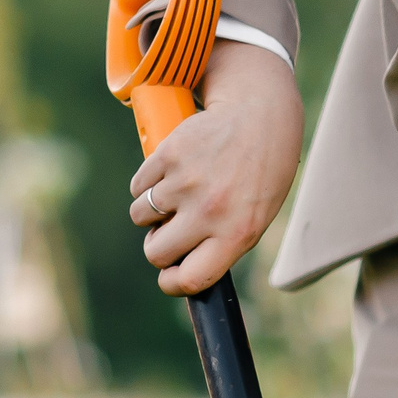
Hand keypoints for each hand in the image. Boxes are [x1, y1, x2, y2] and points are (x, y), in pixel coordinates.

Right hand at [127, 41, 302, 294]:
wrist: (259, 114)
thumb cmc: (260, 171)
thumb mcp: (256, 214)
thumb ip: (223, 241)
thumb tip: (181, 268)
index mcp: (238, 232)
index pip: (192, 278)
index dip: (173, 283)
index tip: (168, 277)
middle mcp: (211, 210)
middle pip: (156, 252)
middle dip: (158, 245)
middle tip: (172, 229)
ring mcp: (186, 182)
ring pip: (141, 216)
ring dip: (152, 209)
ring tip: (180, 191)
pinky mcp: (168, 155)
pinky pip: (138, 185)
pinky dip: (148, 182)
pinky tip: (175, 170)